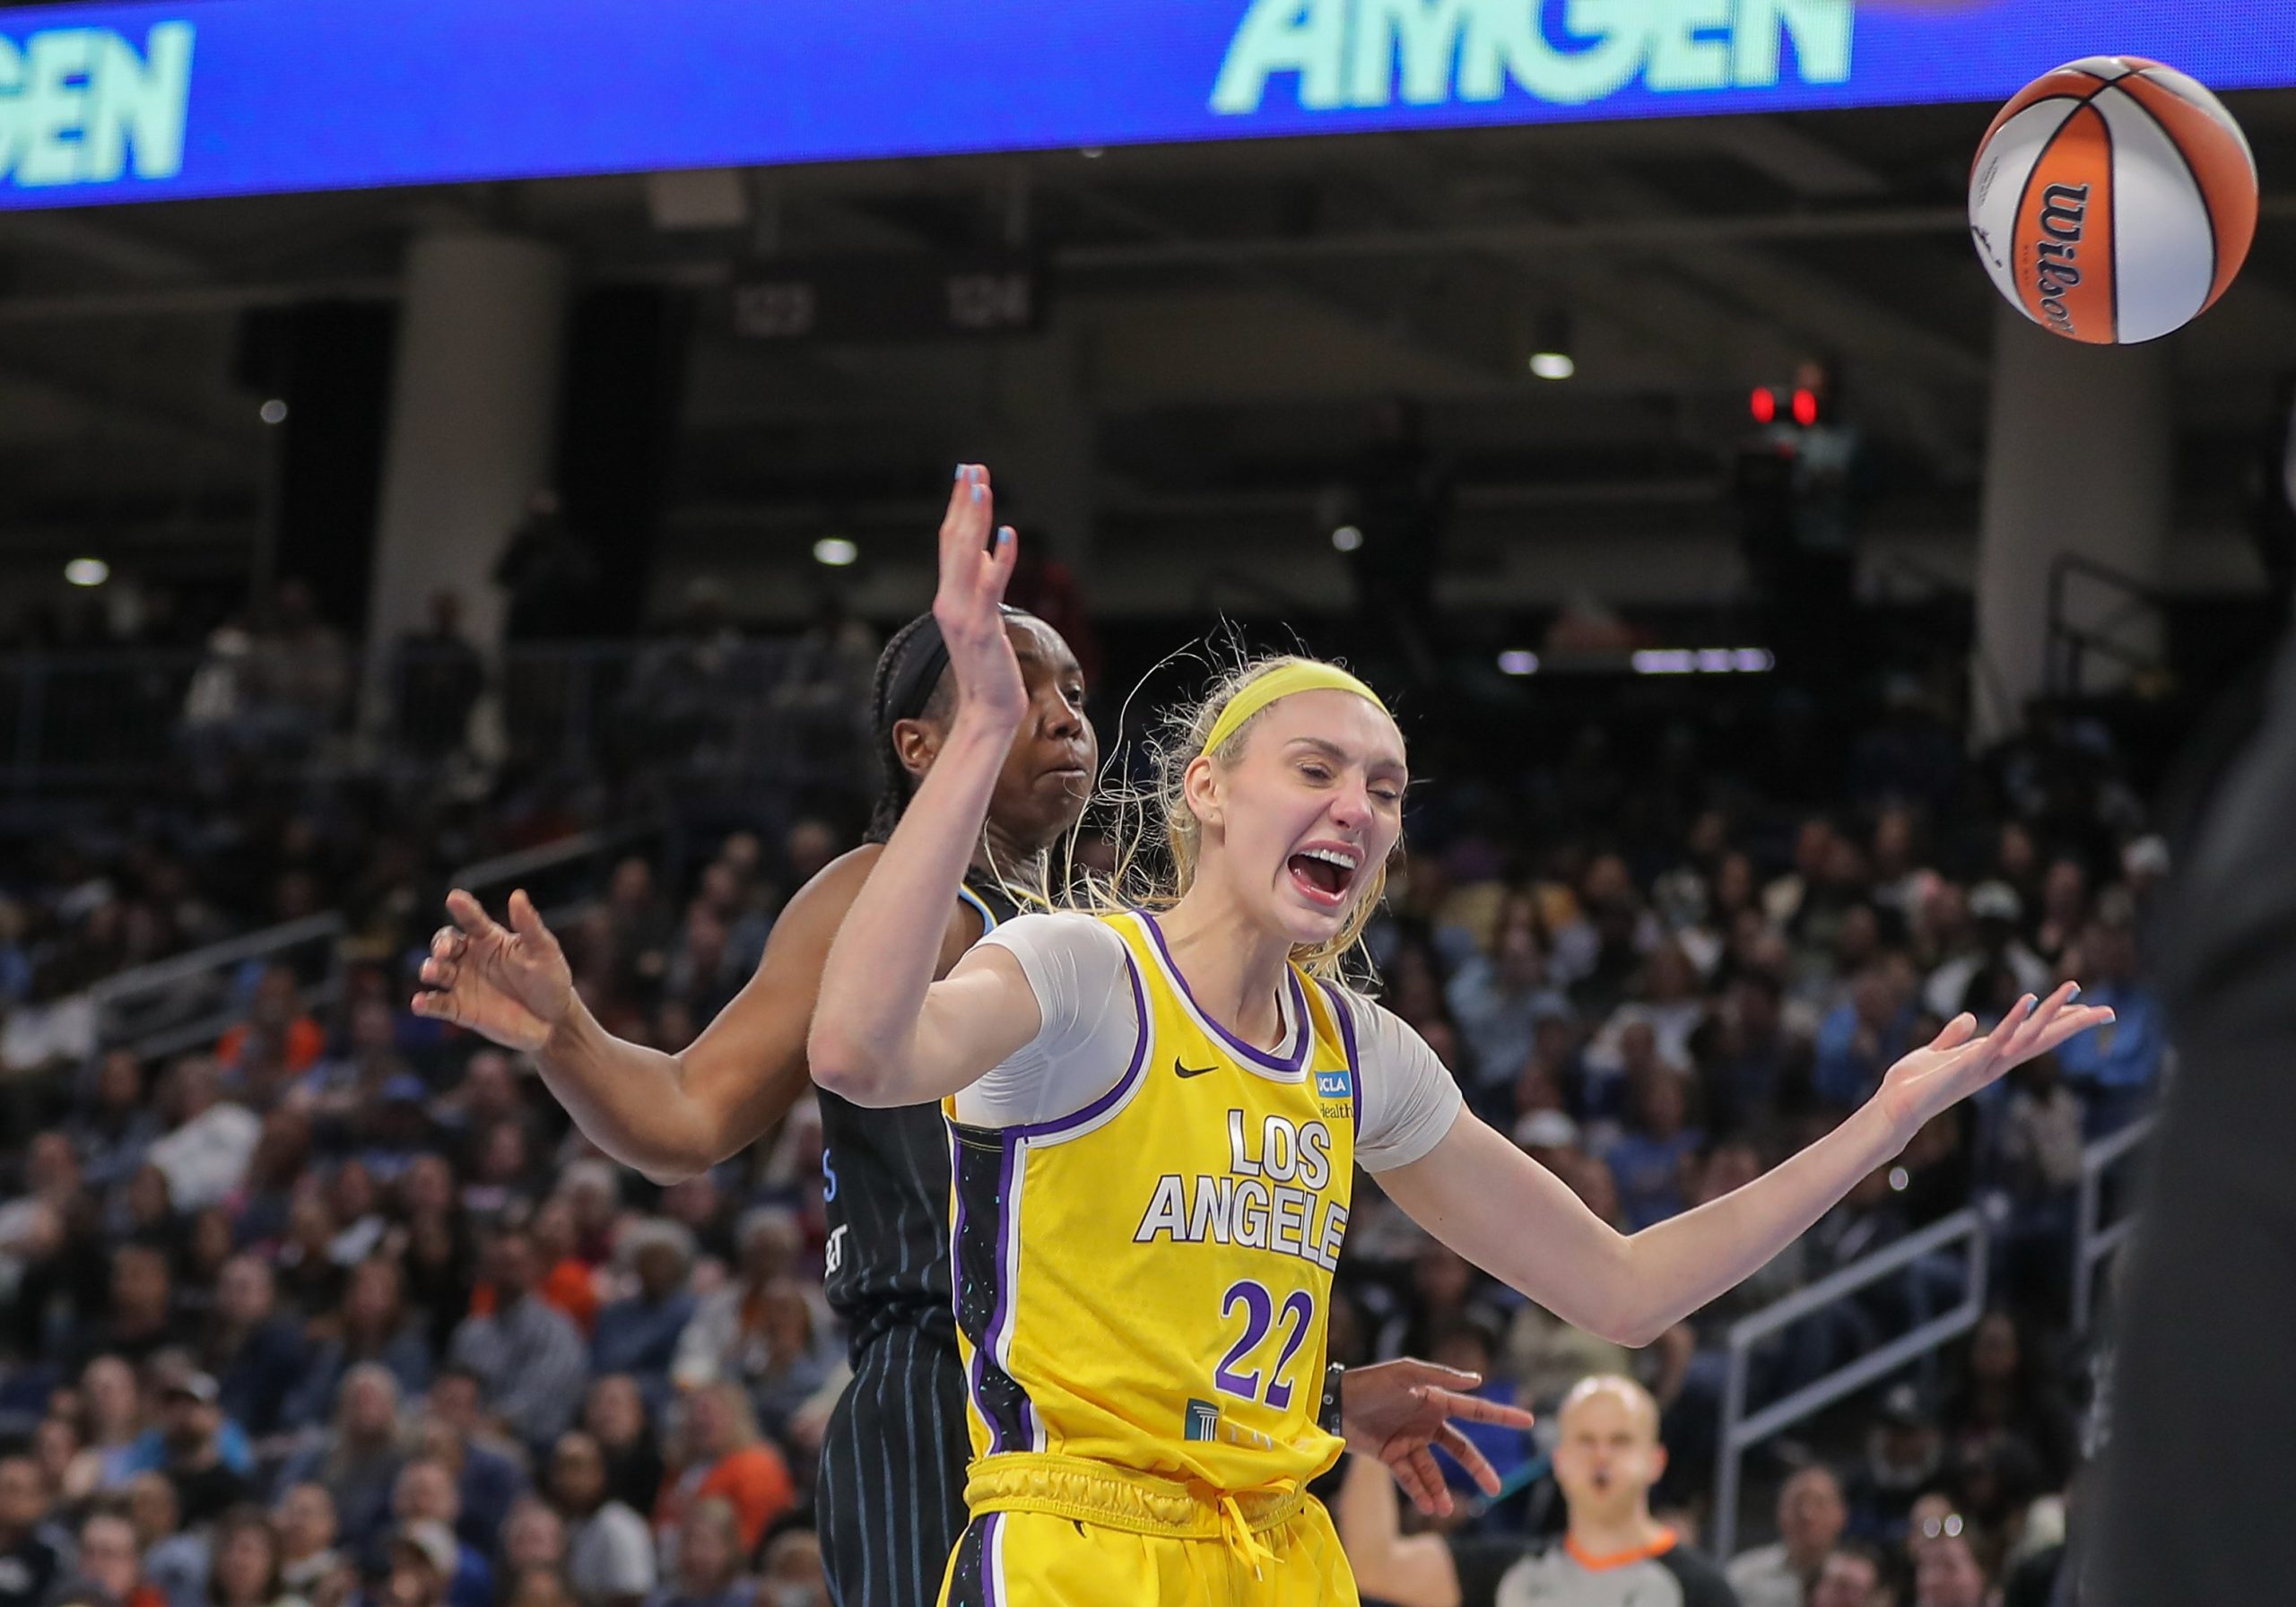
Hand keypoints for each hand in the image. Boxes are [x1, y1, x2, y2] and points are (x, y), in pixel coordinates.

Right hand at [411, 888, 573, 1053]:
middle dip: (441, 944)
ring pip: (437, 971)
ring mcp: (463, 982)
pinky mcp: (460, 1009)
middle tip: (445, 951)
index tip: (454, 898)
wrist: (553, 1021)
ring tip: (432, 972)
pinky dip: (425, 1003)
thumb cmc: (550, 979)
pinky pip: (437, 1004)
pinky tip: (419, 1003)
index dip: (462, 908)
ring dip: (430, 969)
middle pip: (446, 943)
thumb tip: (517, 895)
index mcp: (490, 939)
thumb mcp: (544, 951)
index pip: (472, 920)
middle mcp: (471, 957)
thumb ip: (529, 925)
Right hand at [936, 464, 1024, 726]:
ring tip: (982, 485)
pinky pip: (990, 585)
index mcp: (947, 597)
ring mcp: (963, 614)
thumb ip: (980, 584)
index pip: (950, 543)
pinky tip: (1009, 533)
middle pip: (953, 541)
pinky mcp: (982, 628)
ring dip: (975, 518)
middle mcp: (948, 601)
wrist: (987, 709)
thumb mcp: (982, 618)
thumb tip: (989, 550)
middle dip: (964, 502)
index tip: (967, 475)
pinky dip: (1000, 558)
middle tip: (972, 467)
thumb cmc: (988, 668)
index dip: (958, 508)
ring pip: (966, 556)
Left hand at [1338, 1359, 1536, 1517]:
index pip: (1475, 1410)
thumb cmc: (1371, 1382)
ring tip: (1444, 1509)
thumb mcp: (1404, 1373)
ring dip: (1440, 1490)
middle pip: (1460, 1449)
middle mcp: (1426, 1422)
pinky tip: (1429, 1507)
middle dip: (1478, 1468)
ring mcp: (1409, 1441)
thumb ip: (1439, 1376)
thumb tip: (1477, 1379)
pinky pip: (1411, 1478)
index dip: (1500, 1416)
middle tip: (1496, 1488)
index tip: (1527, 1421)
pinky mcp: (1391, 1456)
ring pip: (1434, 1471)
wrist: (1334, 1402)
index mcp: (1435, 1400)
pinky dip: (1420, 1492)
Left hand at [1876, 981, 2113, 1141]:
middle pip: (2045, 1038)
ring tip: (2073, 987)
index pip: (2034, 1037)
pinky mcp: (1971, 1063)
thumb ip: (1954, 1036)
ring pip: (2030, 1035)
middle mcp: (1997, 1062)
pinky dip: (2014, 1019)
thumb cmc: (1914, 1084)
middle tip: (2109, 1009)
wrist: (1895, 1107)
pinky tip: (2029, 999)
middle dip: (2075, 1023)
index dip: (2059, 1023)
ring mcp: (1987, 1064)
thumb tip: (1971, 1017)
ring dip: (2053, 1012)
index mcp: (1992, 1057)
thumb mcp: (1937, 1052)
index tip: (2085, 1007)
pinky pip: (1999, 1038)